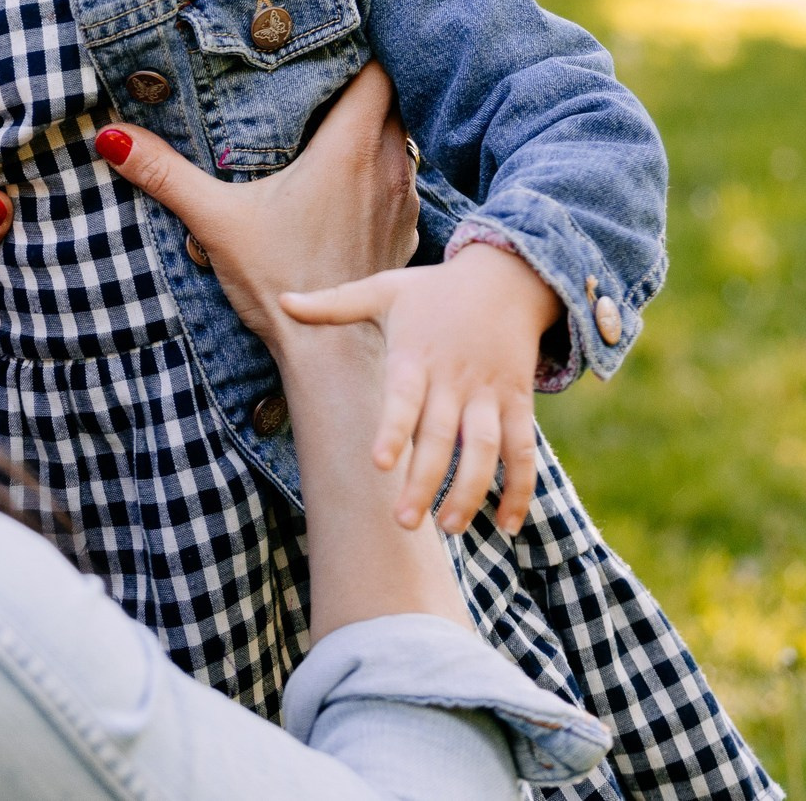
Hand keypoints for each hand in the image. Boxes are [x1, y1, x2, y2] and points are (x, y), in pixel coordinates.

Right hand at [90, 63, 419, 351]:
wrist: (331, 356)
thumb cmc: (282, 283)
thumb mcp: (216, 222)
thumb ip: (166, 174)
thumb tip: (112, 138)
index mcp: (350, 149)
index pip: (379, 72)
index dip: (362, 49)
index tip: (332, 39)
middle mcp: (388, 168)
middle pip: (391, 103)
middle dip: (361, 87)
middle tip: (321, 78)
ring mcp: (403, 204)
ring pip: (398, 144)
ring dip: (372, 132)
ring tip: (332, 126)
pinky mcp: (403, 236)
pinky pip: (399, 185)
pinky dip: (377, 175)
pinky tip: (345, 187)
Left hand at [280, 242, 561, 535]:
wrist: (508, 276)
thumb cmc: (434, 289)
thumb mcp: (384, 289)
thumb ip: (334, 303)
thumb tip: (282, 301)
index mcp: (416, 355)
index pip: (404, 397)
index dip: (394, 430)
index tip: (379, 464)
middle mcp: (454, 378)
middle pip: (442, 436)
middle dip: (425, 481)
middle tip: (403, 522)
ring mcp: (490, 393)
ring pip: (486, 448)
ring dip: (471, 491)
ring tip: (451, 528)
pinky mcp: (518, 403)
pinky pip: (523, 450)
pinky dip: (521, 488)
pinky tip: (507, 526)